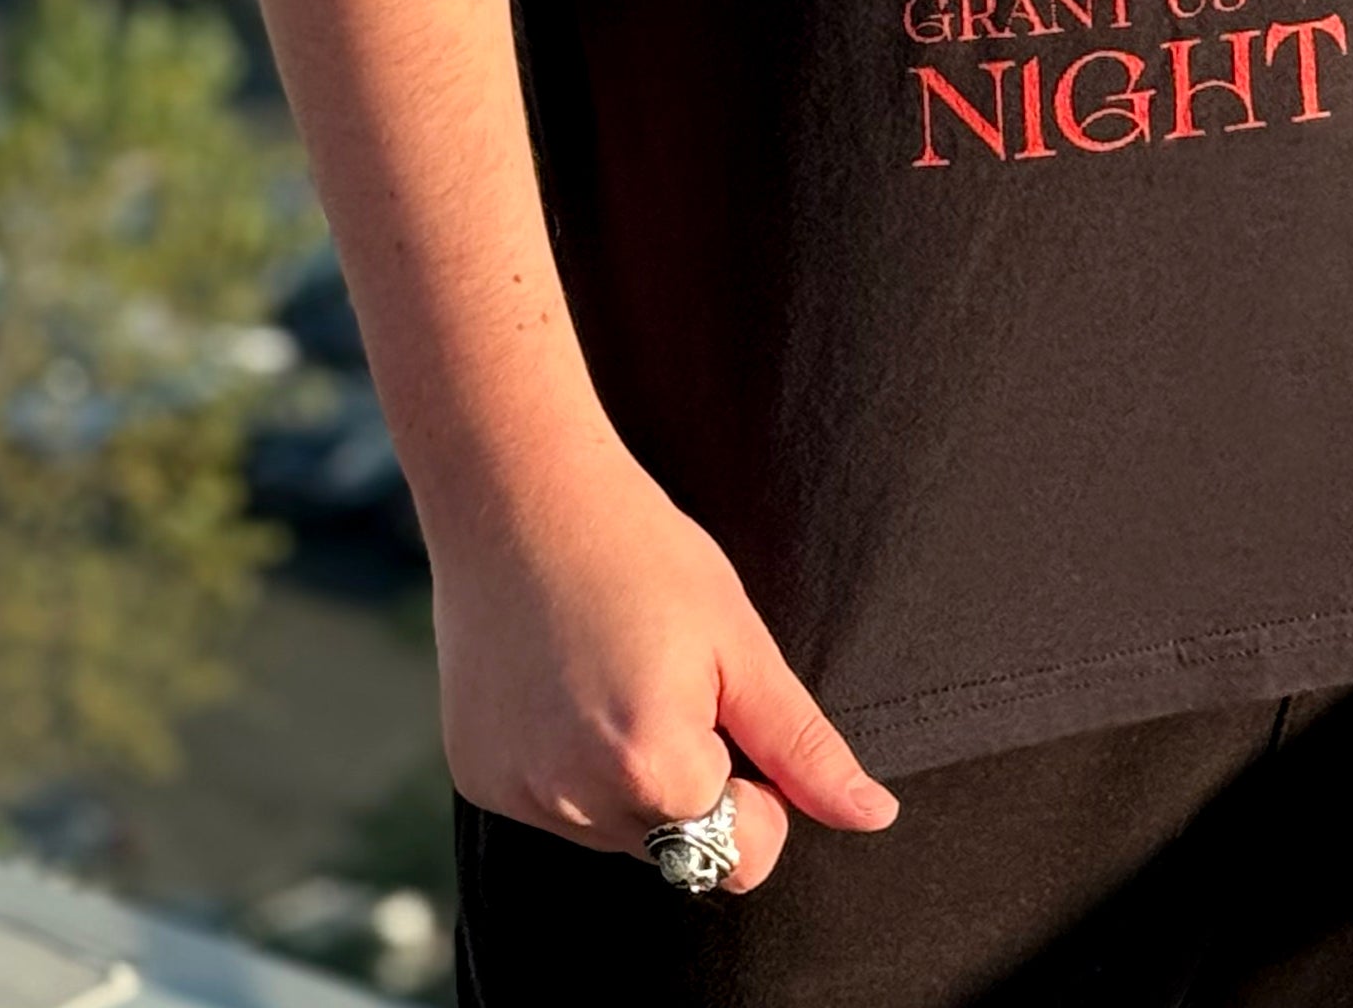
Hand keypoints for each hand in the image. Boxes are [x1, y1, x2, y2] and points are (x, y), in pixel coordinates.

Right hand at [431, 434, 896, 893]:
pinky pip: (556, 805)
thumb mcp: (741, 643)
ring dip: (635, 779)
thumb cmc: (642, 552)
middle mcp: (577, 804)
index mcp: (655, 771)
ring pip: (617, 830)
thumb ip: (803, 747)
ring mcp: (518, 796)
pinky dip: (575, 765)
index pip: (746, 858)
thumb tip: (874, 816)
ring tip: (619, 674)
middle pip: (679, 848)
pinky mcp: (478, 778)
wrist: (520, 494)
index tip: (733, 711)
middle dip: (695, 783)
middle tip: (673, 681)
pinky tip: (568, 683)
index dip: (761, 793)